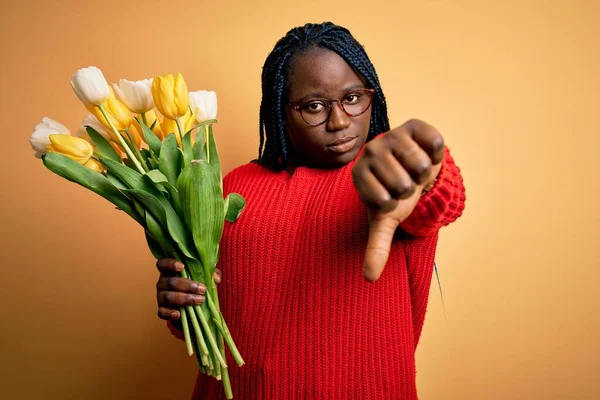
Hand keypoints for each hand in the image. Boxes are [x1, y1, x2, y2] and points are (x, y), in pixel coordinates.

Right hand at [155, 258, 221, 320]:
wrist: (191, 308)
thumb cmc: (195, 286)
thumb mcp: (204, 277)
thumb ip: (211, 274)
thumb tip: (216, 278)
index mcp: (170, 271)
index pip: (163, 264)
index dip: (170, 263)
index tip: (182, 266)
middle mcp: (162, 283)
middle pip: (170, 282)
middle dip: (187, 285)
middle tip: (202, 289)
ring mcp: (161, 297)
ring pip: (168, 296)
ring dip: (185, 298)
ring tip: (199, 300)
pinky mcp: (162, 310)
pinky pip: (162, 312)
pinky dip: (169, 313)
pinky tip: (178, 314)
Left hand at [352, 119, 444, 281]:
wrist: (411, 166)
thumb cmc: (395, 194)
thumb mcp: (386, 219)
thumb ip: (377, 246)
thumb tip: (369, 278)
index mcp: (358, 175)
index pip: (385, 201)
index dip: (396, 204)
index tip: (391, 197)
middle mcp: (370, 151)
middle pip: (404, 184)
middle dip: (412, 189)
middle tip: (406, 182)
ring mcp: (391, 135)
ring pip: (420, 165)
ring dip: (425, 173)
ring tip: (415, 169)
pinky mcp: (414, 125)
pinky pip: (434, 143)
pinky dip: (436, 153)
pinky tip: (426, 152)